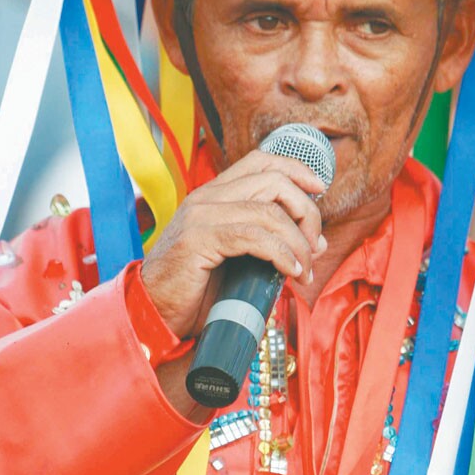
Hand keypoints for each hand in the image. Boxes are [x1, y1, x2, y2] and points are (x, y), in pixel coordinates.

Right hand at [141, 150, 327, 337]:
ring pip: (268, 210)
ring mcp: (200, 216)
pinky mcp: (198, 240)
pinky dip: (281, 253)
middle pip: (273, 182)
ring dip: (298, 242)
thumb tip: (318, 243)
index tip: (319, 188)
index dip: (295, 169)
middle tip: (313, 248)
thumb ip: (275, 246)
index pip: (260, 162)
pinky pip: (254, 237)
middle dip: (306, 212)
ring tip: (304, 269)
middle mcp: (206, 198)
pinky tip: (290, 271)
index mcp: (214, 195)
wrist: (154, 313)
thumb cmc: (197, 290)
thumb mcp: (242, 262)